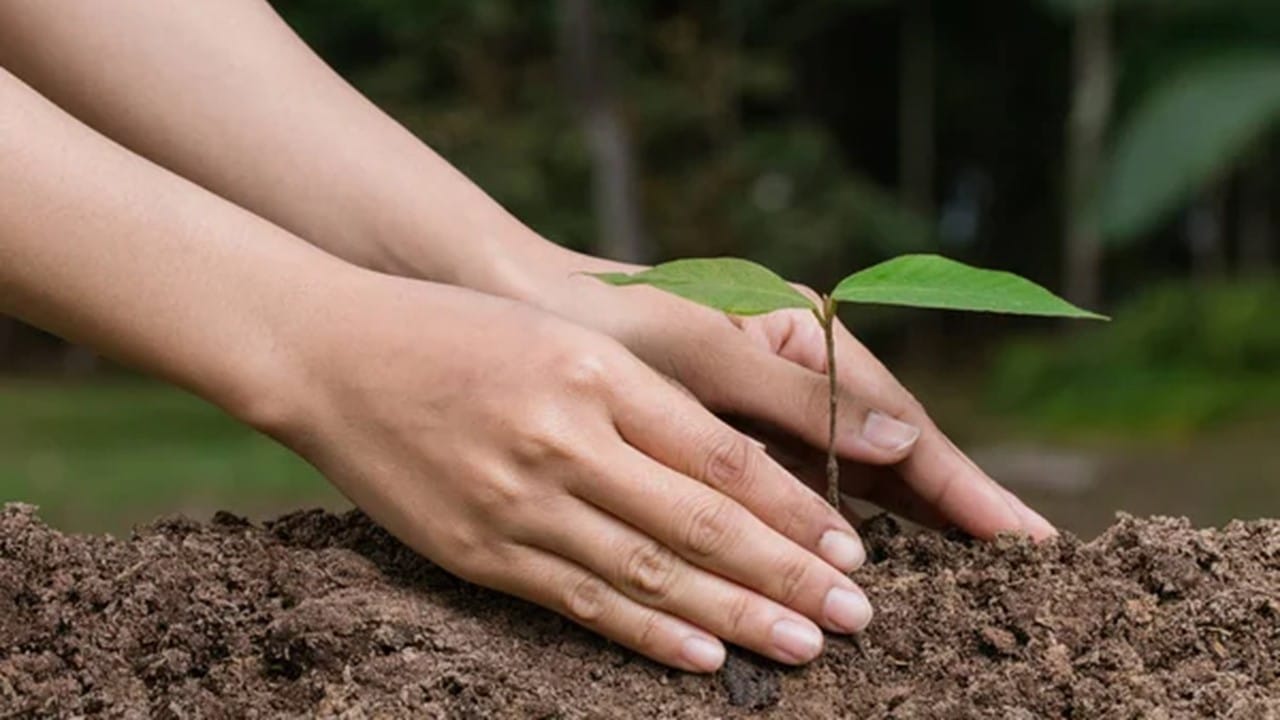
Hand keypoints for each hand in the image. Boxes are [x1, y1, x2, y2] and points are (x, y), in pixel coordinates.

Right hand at [270, 273, 874, 671]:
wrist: (331, 354)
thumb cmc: (460, 332)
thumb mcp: (565, 342)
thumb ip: (649, 401)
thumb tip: (743, 474)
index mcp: (595, 375)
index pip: (720, 456)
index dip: (793, 509)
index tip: (849, 546)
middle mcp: (564, 439)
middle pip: (701, 523)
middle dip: (789, 574)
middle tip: (858, 614)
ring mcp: (517, 501)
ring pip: (649, 573)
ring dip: (735, 617)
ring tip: (805, 646)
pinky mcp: (477, 550)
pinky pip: (578, 602)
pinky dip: (647, 633)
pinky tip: (703, 658)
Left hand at [524, 250, 1055, 540]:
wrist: (525, 310)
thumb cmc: (615, 316)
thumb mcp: (708, 350)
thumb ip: (800, 396)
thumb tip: (905, 438)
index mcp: (809, 336)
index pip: (902, 423)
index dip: (963, 483)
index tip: (1024, 535)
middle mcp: (800, 379)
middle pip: (893, 458)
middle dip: (955, 511)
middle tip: (1025, 570)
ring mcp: (769, 416)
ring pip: (852, 484)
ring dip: (908, 530)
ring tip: (973, 579)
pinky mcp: (729, 447)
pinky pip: (796, 497)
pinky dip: (833, 532)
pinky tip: (869, 567)